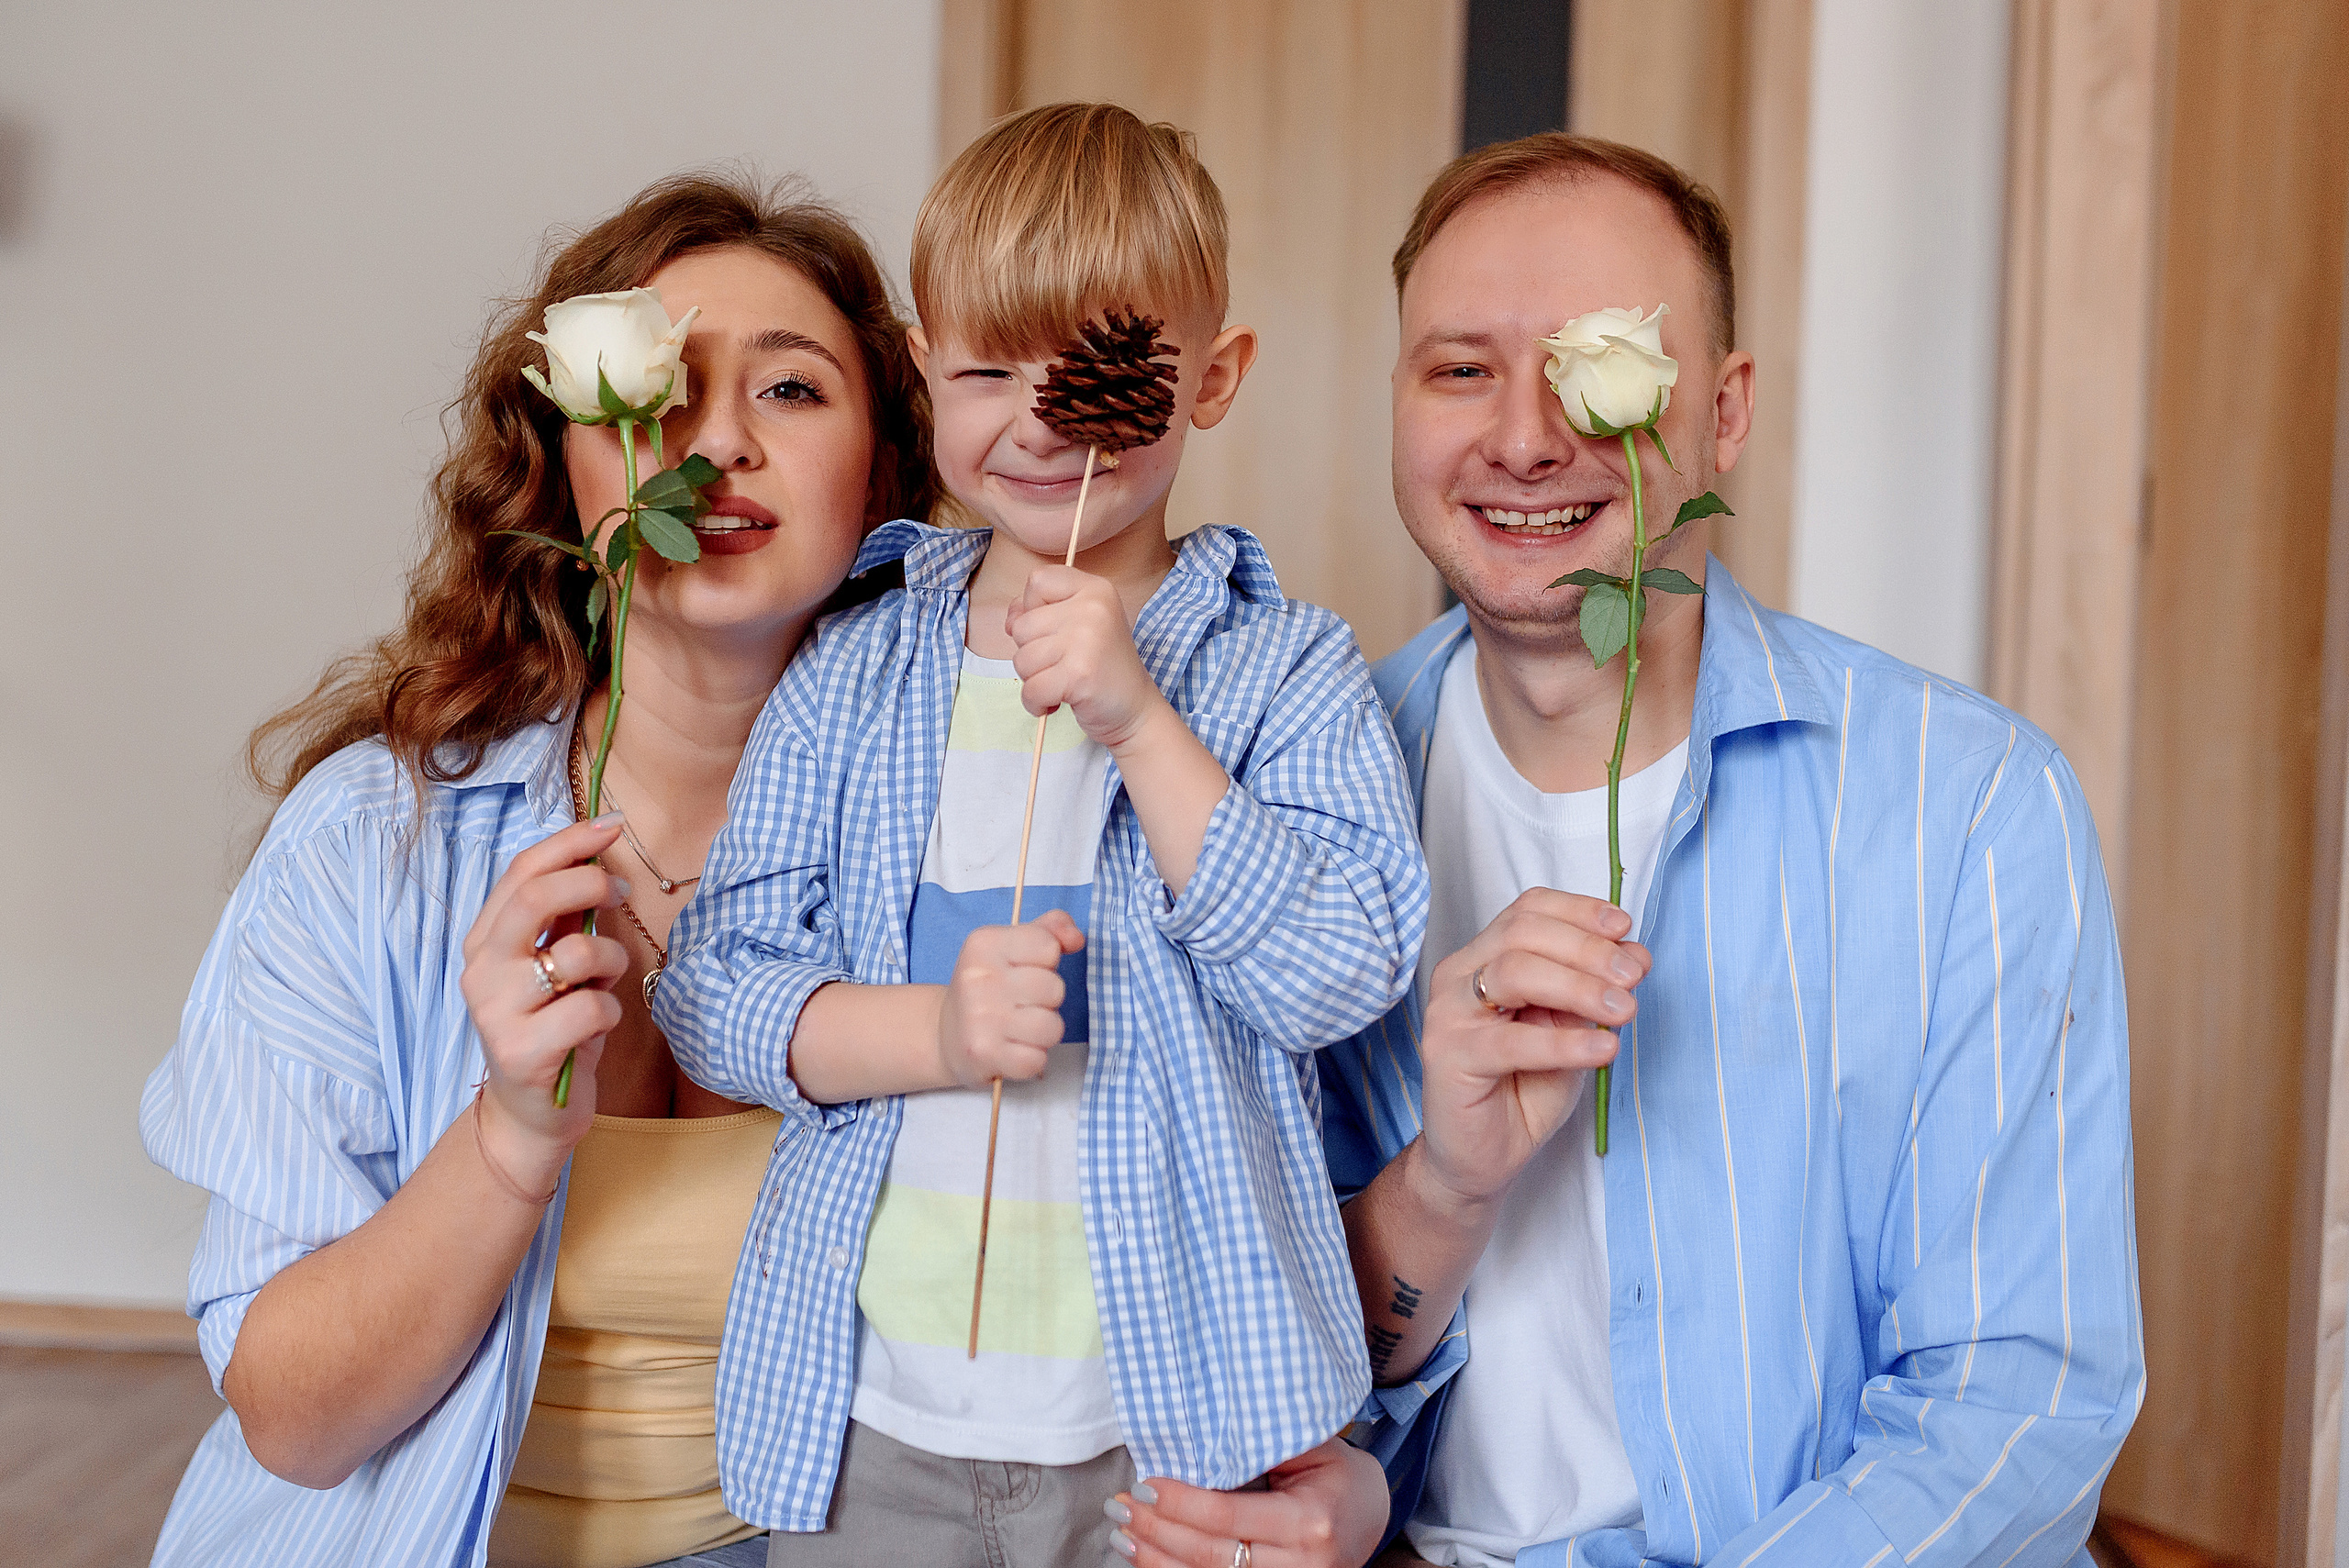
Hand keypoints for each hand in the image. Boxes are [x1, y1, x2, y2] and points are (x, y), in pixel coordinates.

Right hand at [457, 815, 631, 1184]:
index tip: (612, 825)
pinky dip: (611, 1011)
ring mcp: (496, 1012)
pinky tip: (596, 1029)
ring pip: (577, 952)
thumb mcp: (556, 965)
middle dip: (591, 883)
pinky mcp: (523, 1052)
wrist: (530, 1113)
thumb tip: (597, 851)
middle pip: (537, 897)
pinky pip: (592, 1007)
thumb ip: (566, 916)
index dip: (570, 842)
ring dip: (612, 960)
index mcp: (485, 940)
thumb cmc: (552, 1028)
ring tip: (606, 982)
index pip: (522, 872)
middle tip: (620, 894)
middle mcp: (480, 971)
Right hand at [936, 912, 1085, 1087]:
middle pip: (1055, 989)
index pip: (1049, 946)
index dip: (1046, 963)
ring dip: (1043, 1034)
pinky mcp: (984, 1054)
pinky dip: (1030, 1060)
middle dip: (1047, 1001)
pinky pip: (1037, 1060)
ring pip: (1052, 1027)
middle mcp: (979, 978)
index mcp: (985, 944)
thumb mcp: (1011, 947)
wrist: (944, 1033)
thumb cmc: (988, 988)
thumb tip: (1077, 938)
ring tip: (1019, 1030)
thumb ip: (1049, 931)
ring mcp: (980, 1017)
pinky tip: (1011, 1050)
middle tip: (1020, 1005)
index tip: (1023, 972)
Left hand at [1006, 563, 1165, 751]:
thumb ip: (1040, 611)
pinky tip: (1057, 702)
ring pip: (1022, 659)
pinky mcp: (1079, 674)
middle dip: (1032, 653)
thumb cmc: (1101, 667)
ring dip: (1034, 680)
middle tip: (1063, 664)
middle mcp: (1093, 607)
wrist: (1136, 709)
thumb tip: (1010, 621)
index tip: (1053, 630)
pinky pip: (1031, 689)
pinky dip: (1036, 703)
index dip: (1032, 608)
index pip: (1038, 580)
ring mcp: (1086, 639)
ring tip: (1063, 681)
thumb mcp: (1077, 624)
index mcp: (1095, 589)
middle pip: (1022, 626)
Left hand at [1113, 1438, 1388, 1567]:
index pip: (1228, 1516)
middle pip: (1211, 1555)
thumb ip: (1263, 1442)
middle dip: (1156, 1531)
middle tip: (1118, 1508)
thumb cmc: (1336, 1474)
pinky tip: (1149, 1559)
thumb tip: (1200, 1432)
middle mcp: (1302, 1564)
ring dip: (1157, 1560)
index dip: (1180, 1503)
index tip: (1143, 1485)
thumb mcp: (1312, 1448)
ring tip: (1121, 1536)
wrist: (1372, 1515)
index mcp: (1310, 1520)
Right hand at [1415, 889, 1649, 1210]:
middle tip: (1633, 977)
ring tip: (1624, 1011)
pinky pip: (1511, 1041)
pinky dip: (1564, 1042)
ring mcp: (1447, 1013)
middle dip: (1587, 948)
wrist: (1483, 1158)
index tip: (1625, 928)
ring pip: (1514, 973)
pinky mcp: (1448, 1057)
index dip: (1578, 910)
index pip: (1528, 910)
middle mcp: (1459, 974)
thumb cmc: (1524, 1088)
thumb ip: (1593, 989)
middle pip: (1522, 933)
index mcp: (1485, 957)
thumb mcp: (1571, 1028)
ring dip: (1579, 986)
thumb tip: (1635, 954)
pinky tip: (1603, 1047)